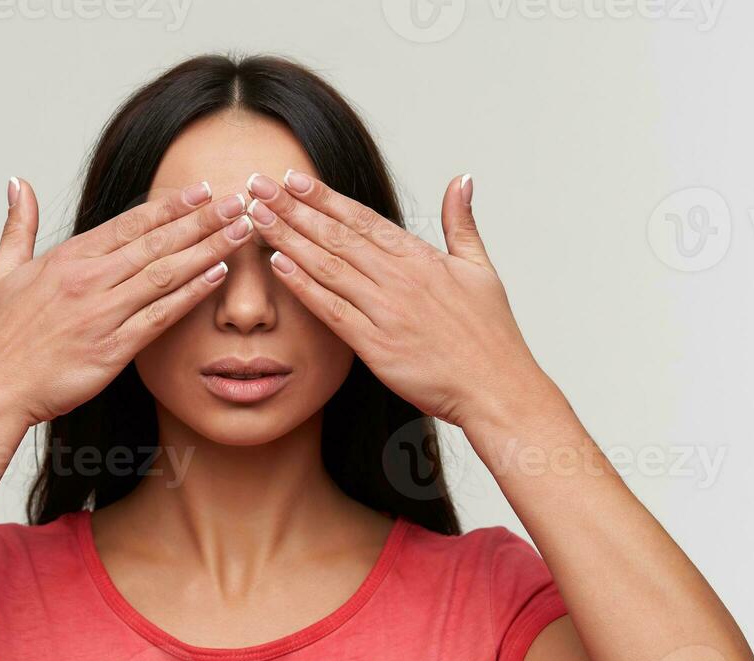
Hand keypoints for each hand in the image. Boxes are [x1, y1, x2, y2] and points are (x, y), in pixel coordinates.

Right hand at [0, 177, 254, 426]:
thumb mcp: (2, 273)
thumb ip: (17, 226)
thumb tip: (17, 183)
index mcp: (66, 259)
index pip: (128, 224)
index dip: (168, 207)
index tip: (200, 190)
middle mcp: (88, 281)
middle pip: (155, 242)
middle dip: (201, 220)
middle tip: (236, 201)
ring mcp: (101, 314)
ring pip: (164, 274)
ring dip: (206, 250)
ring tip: (239, 231)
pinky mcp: (112, 349)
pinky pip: (160, 316)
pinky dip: (190, 294)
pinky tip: (217, 277)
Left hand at [243, 171, 555, 430]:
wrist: (497, 388)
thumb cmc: (491, 335)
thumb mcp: (481, 268)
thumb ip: (462, 223)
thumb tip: (461, 180)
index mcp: (420, 257)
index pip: (362, 218)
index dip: (323, 197)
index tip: (293, 178)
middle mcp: (399, 278)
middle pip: (336, 235)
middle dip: (292, 208)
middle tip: (257, 185)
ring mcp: (386, 311)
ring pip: (327, 266)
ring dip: (288, 239)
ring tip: (256, 217)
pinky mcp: (377, 346)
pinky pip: (332, 311)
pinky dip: (304, 287)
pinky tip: (277, 266)